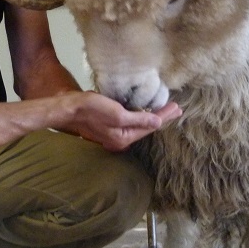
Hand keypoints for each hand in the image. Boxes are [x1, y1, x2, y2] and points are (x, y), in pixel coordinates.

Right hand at [66, 92, 181, 151]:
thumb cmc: (93, 109)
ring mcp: (115, 133)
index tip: (177, 108)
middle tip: (178, 109)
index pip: (149, 127)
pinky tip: (148, 111)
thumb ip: (139, 119)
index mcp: (123, 139)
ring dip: (154, 115)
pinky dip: (142, 115)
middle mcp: (121, 139)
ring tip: (168, 109)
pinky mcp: (110, 125)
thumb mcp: (118, 114)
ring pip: (140, 124)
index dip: (164, 116)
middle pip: (146, 127)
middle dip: (162, 117)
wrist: (70, 108)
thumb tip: (158, 122)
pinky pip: (132, 121)